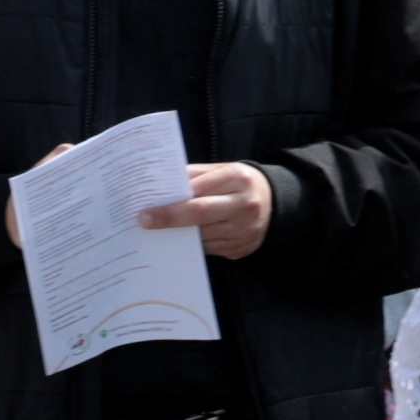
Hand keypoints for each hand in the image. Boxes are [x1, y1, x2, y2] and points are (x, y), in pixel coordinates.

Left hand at [144, 161, 279, 257]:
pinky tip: (182, 238)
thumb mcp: (222, 170)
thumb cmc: (240, 183)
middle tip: (144, 221)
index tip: (146, 209)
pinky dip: (193, 244)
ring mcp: (245, 231)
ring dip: (178, 234)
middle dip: (168, 219)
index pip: (197, 193)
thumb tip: (161, 185)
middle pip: (199, 216)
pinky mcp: (241, 249)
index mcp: (238, 179)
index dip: (171, 202)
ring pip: (202, 236)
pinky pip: (209, 249)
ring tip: (159, 230)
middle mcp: (244, 206)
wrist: (274, 202)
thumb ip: (195, 175)